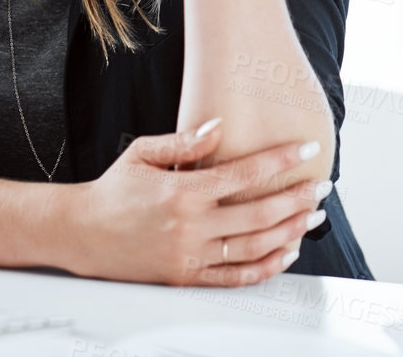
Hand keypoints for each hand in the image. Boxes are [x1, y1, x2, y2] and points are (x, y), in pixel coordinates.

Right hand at [61, 119, 333, 286]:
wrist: (81, 233)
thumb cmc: (113, 190)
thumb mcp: (143, 153)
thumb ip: (185, 142)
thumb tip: (221, 126)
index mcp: (183, 191)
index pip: (245, 174)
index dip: (281, 160)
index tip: (306, 149)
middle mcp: (190, 226)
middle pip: (259, 214)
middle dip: (297, 199)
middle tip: (321, 187)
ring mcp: (190, 256)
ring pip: (254, 247)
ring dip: (290, 232)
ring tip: (311, 217)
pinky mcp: (186, 277)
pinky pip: (236, 278)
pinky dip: (266, 267)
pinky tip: (286, 252)